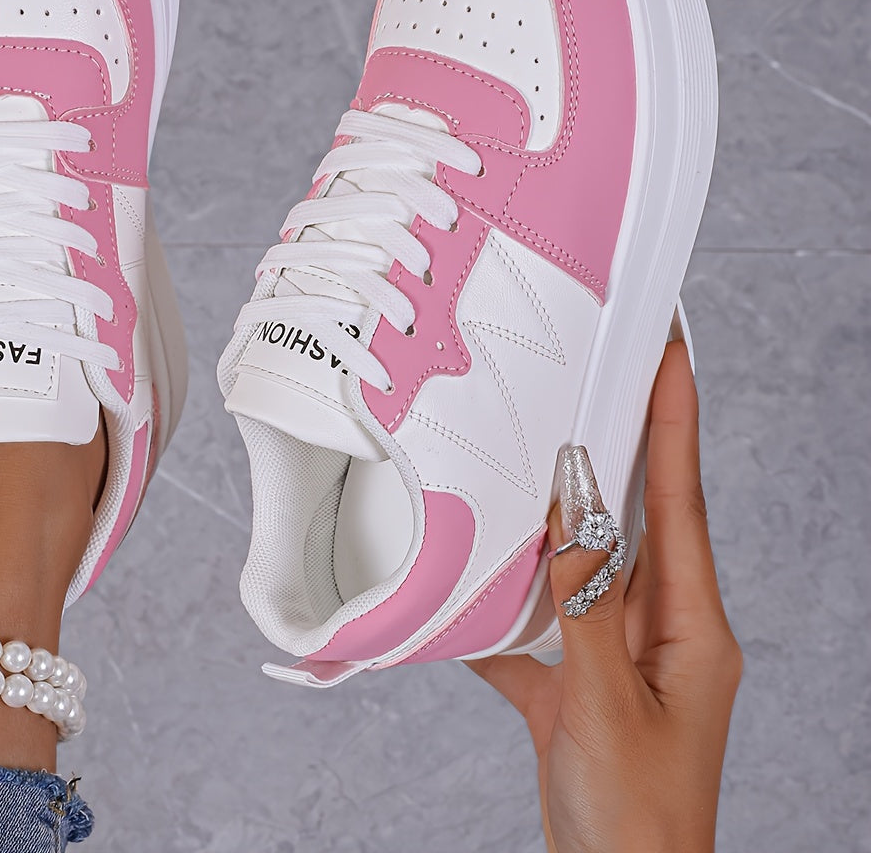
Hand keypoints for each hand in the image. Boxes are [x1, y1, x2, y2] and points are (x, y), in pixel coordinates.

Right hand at [469, 341, 741, 852]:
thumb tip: (571, 526)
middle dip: (621, 442)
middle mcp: (663, 632)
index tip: (667, 356)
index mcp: (691, 630)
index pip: (681, 500)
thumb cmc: (638, 825)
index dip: (675, 421)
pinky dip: (506, 608)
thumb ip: (585, 611)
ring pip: (587, 563)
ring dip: (559, 515)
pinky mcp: (578, 686)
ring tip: (538, 455)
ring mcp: (621, 656)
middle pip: (640, 517)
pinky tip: (469, 596)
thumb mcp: (606, 709)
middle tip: (604, 375)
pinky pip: (541, 626)